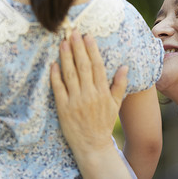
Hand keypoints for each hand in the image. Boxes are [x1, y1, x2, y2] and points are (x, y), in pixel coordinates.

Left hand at [51, 30, 131, 178]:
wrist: (93, 146)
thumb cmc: (103, 124)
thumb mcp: (115, 105)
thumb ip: (119, 85)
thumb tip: (124, 67)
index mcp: (103, 92)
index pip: (97, 66)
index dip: (92, 49)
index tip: (87, 35)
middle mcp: (90, 94)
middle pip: (82, 66)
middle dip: (77, 47)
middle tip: (72, 32)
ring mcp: (76, 101)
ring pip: (70, 74)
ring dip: (66, 57)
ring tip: (62, 42)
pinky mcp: (63, 108)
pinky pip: (58, 88)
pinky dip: (55, 76)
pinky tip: (53, 64)